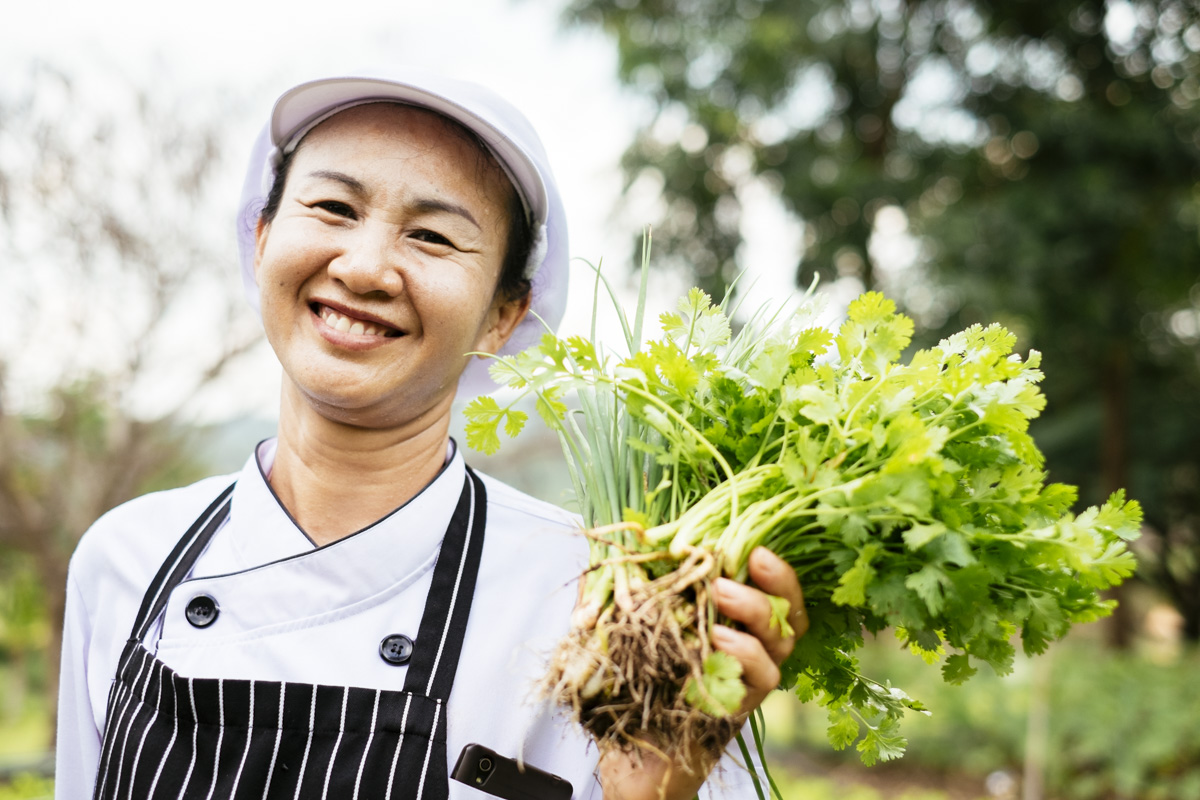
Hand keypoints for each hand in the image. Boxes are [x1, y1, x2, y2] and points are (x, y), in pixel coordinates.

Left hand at [598, 547, 806, 799]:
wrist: (625, 756)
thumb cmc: (628, 684)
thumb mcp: (620, 621)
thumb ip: (625, 580)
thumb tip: (626, 531)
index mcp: (729, 623)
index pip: (771, 590)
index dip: (774, 568)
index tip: (755, 546)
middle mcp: (746, 652)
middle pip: (788, 614)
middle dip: (777, 583)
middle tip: (748, 561)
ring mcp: (744, 682)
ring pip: (779, 645)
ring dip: (756, 613)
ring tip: (722, 593)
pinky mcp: (735, 710)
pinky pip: (759, 682)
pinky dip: (744, 656)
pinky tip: (719, 641)